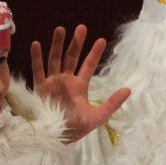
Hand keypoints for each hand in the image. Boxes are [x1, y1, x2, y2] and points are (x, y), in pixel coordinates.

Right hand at [31, 25, 130, 141]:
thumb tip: (128, 89)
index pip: (88, 66)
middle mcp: (65, 81)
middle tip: (82, 28)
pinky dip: (37, 57)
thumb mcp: (98, 116)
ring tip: (60, 29)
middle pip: (71, 57)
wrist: (57, 136)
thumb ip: (112, 103)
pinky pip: (37, 70)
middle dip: (76, 43)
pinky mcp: (40, 87)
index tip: (102, 40)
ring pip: (55, 59)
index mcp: (79, 86)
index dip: (94, 53)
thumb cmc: (76, 128)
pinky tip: (37, 43)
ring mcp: (52, 82)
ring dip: (57, 44)